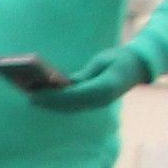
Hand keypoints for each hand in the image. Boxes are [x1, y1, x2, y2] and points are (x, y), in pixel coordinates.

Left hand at [0, 48, 137, 112]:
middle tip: (29, 97)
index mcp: (105, 87)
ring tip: (33, 98)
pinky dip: (58, 103)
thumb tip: (65, 85)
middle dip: (49, 101)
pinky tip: (45, 99)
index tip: (37, 94)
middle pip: (69, 104)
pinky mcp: (95, 102)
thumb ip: (84, 75)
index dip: (54, 96)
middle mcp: (101, 99)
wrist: (139, 67)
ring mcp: (99, 103)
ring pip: (70, 107)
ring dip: (51, 104)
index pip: (74, 95)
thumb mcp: (102, 61)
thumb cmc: (119, 59)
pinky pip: (74, 105)